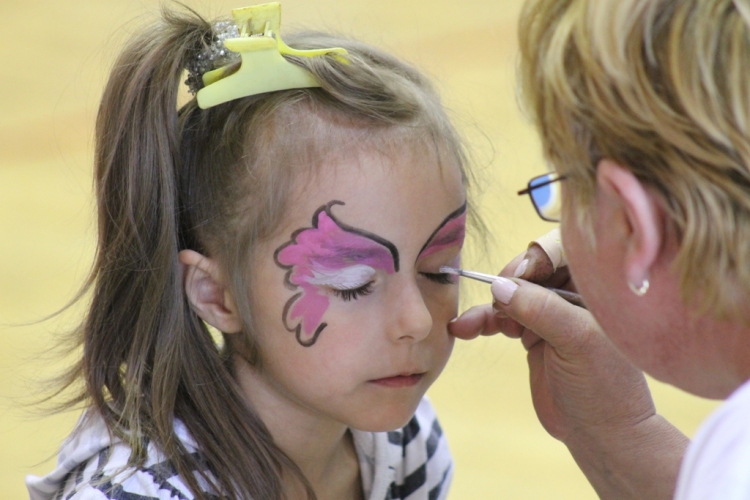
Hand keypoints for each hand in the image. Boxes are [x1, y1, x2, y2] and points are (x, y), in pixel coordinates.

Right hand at [449, 233, 686, 497]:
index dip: (538, 256)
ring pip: (513, 294)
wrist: (601, 435)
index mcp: (597, 288)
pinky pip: (502, 318)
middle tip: (496, 299)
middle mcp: (574, 295)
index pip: (564, 252)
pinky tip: (463, 328)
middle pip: (532, 269)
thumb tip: (498, 285)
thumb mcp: (576, 342)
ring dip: (488, 306)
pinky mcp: (533, 335)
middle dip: (507, 282)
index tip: (519, 274)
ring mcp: (552, 315)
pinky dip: (482, 322)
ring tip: (468, 324)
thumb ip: (540, 309)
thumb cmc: (604, 387)